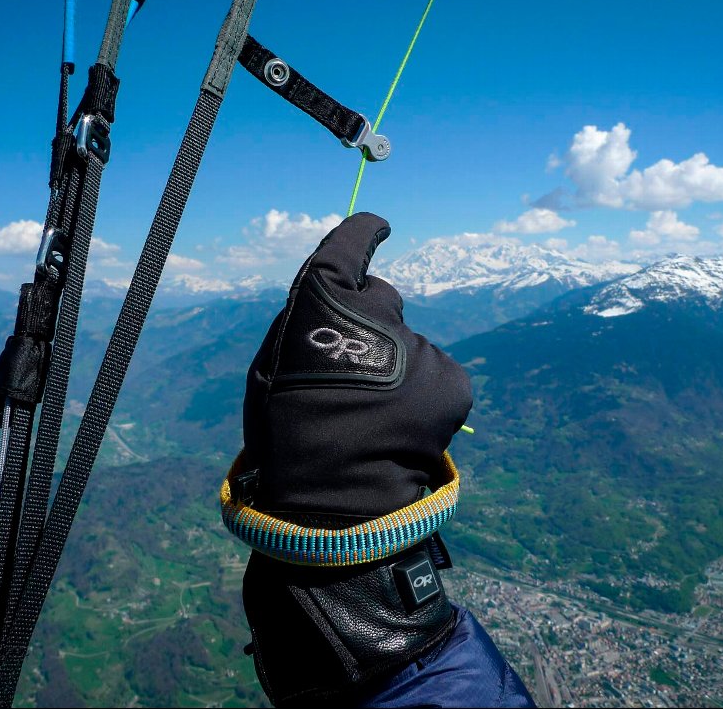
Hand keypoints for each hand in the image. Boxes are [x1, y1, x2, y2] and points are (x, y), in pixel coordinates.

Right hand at [242, 211, 471, 519]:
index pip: (350, 244)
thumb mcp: (272, 363)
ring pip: (410, 344)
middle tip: (354, 371)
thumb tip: (345, 296)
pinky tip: (401, 423)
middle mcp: (378, 310)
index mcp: (325, 298)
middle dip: (372, 320)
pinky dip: (423, 392)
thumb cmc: (288, 429)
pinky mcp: (451, 376)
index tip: (377, 227)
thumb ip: (307, 320)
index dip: (363, 232)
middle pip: (383, 298)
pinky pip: (435, 372)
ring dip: (397, 366)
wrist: (335, 495)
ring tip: (375, 413)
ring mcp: (419, 343)